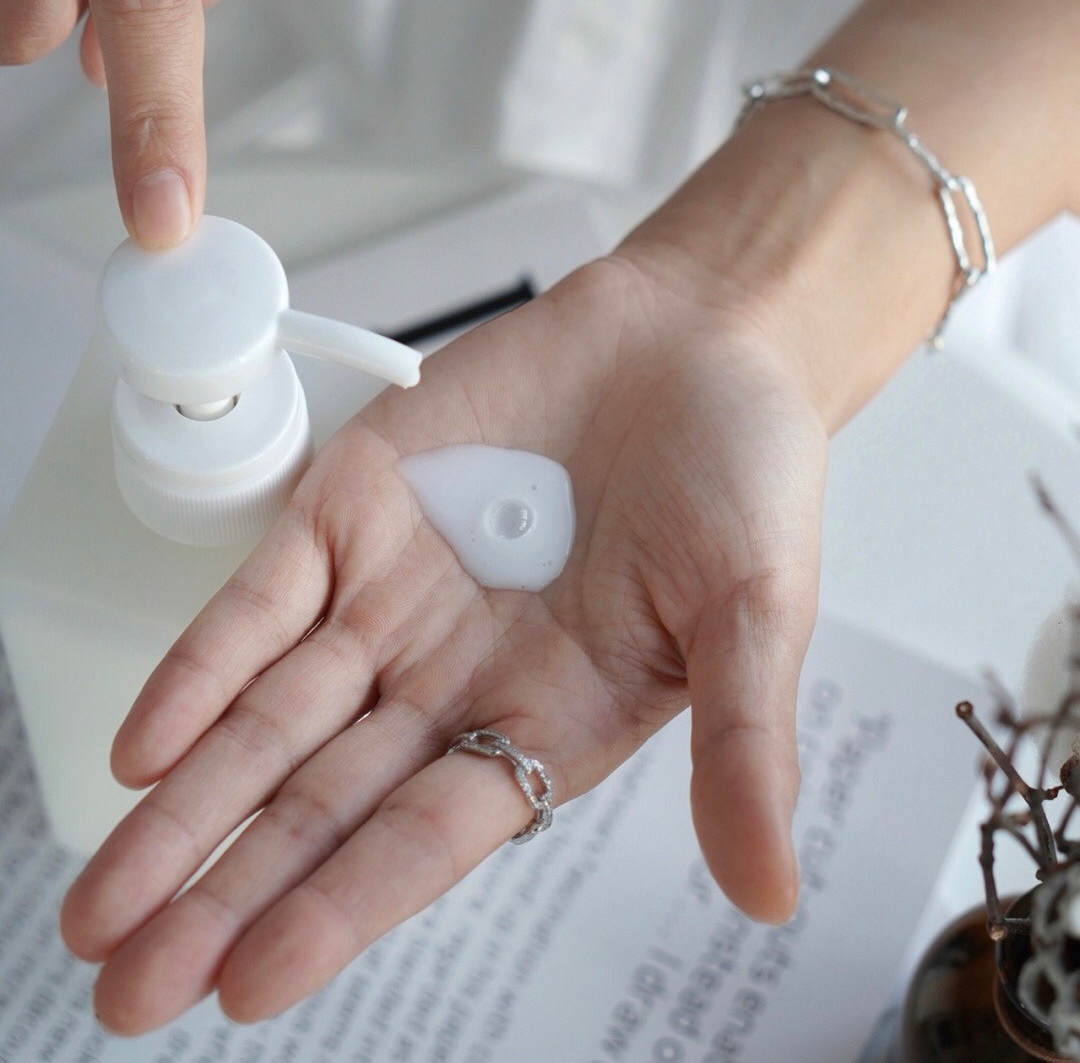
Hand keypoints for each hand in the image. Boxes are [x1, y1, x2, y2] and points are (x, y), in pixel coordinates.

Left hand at [60, 252, 826, 1033]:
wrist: (693, 332)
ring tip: (104, 897)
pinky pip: (261, 599)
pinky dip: (201, 667)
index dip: (339, 906)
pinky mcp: (354, 509)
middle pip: (320, 801)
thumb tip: (770, 890)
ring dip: (186, 802)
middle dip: (223, 891)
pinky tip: (143, 742)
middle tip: (132, 984)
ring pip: (268, 717)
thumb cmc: (743, 466)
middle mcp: (453, 675)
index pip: (423, 837)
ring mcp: (393, 596)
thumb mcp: (756, 608)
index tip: (252, 979)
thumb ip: (742, 742)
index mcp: (548, 718)